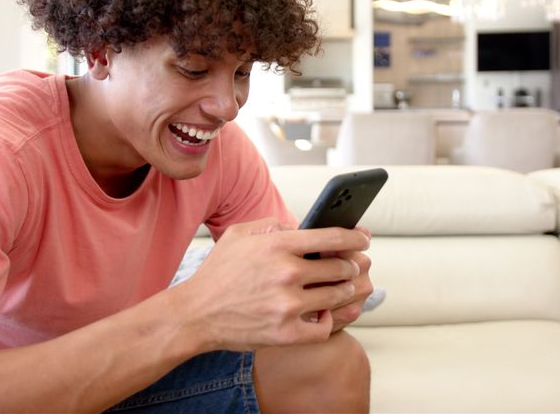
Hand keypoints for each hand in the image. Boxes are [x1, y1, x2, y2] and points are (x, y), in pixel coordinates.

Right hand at [174, 218, 369, 351]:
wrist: (196, 314)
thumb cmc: (219, 273)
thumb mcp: (239, 234)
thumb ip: (273, 225)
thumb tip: (303, 226)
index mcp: (278, 245)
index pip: (332, 236)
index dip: (355, 237)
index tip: (363, 239)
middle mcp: (286, 273)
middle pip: (341, 267)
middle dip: (351, 266)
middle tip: (352, 267)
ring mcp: (288, 306)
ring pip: (337, 296)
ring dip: (344, 291)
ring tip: (342, 288)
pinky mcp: (286, 334)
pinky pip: (325, 327)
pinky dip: (327, 319)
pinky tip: (321, 313)